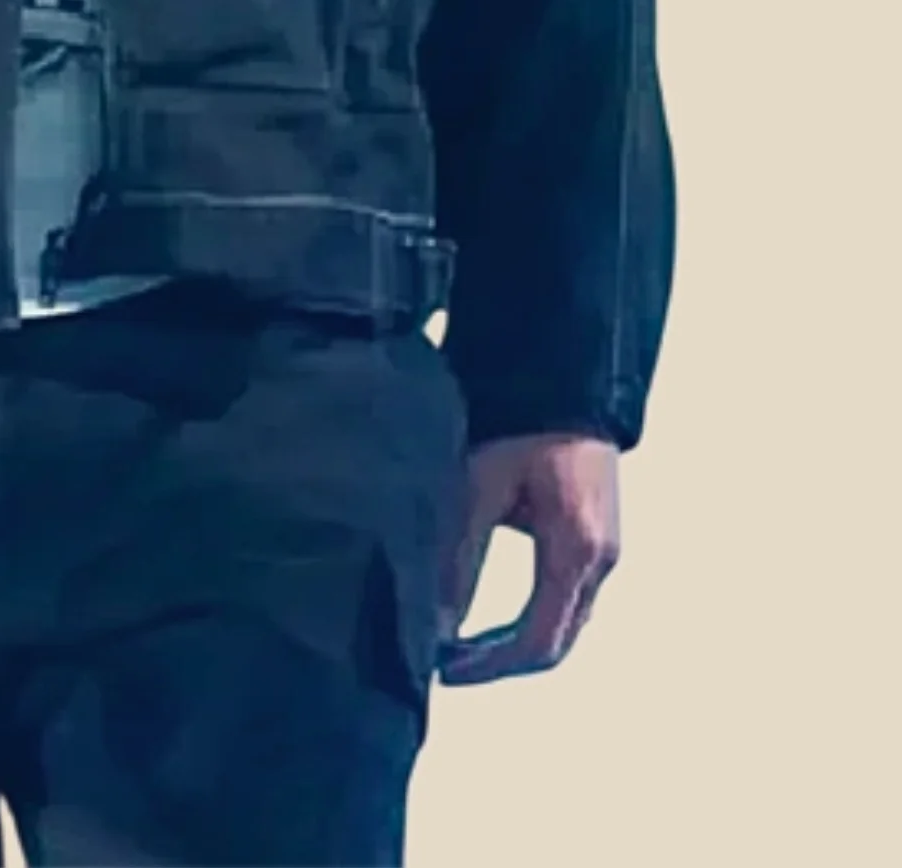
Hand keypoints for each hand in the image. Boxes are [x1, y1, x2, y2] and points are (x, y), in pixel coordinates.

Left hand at [436, 431, 619, 683]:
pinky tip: (488, 606)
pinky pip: (566, 596)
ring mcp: (605, 549)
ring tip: (459, 640)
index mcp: (577, 550)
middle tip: (447, 663)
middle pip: (556, 641)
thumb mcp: (480, 485)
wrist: (565, 372)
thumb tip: (438, 621)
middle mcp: (602, 560)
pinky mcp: (597, 535)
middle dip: (500, 661)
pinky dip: (529, 614)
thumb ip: (460, 556)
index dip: (489, 666)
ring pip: (564, 622)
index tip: (445, 671)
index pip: (537, 641)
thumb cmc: (523, 418)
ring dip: (515, 641)